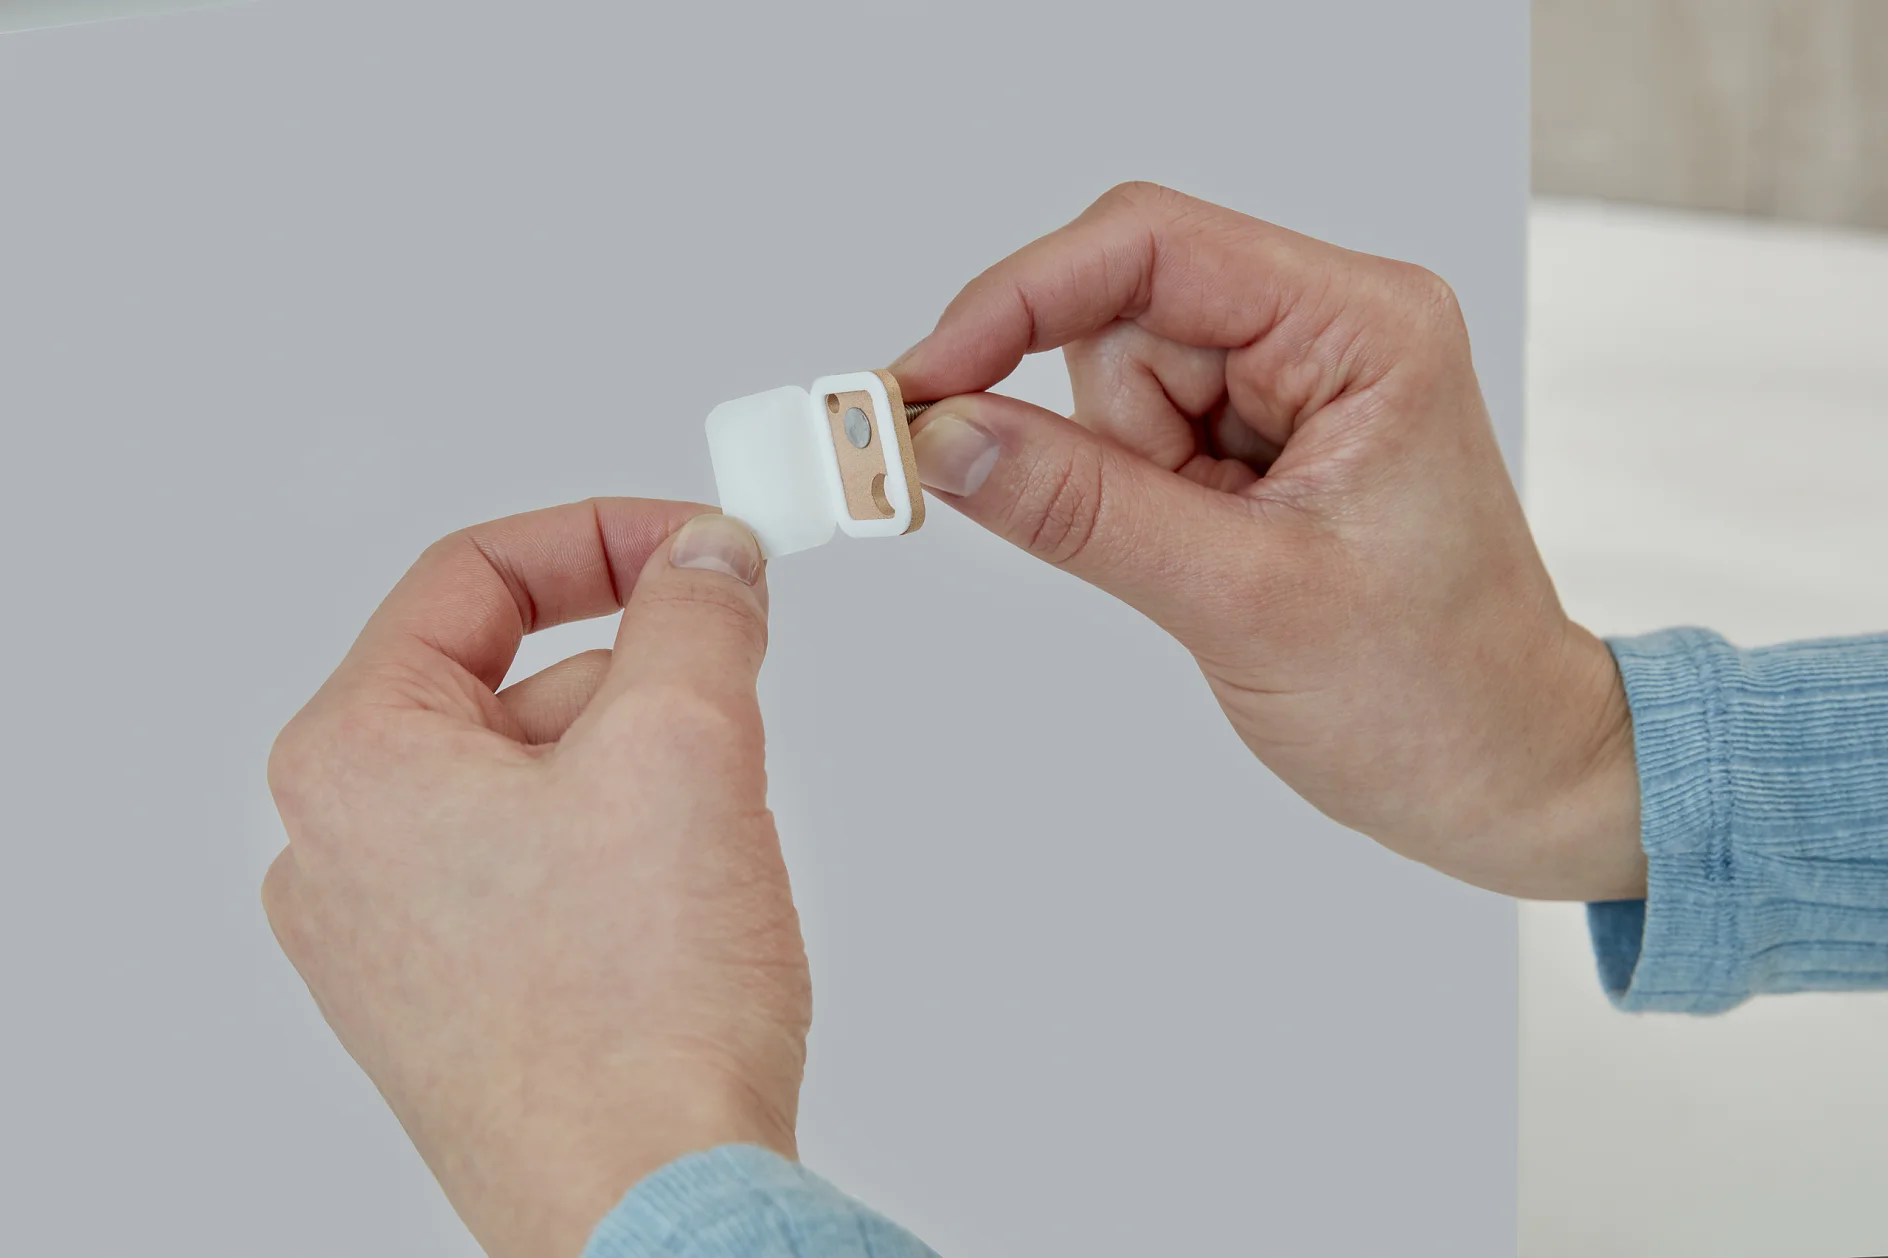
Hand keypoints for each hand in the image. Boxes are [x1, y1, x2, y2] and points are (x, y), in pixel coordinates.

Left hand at [262, 501, 808, 1257]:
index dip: (606, 538)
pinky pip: (551, 871)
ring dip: (647, 775)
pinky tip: (688, 917)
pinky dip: (632, 857)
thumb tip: (708, 557)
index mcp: (353, 761)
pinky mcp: (461, 1000)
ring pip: (545, 780)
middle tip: (740, 700)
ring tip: (713, 849)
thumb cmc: (631, 1021)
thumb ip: (697, 611)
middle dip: (644, 678)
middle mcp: (345, 849)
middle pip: (517, 682)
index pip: (473, 577)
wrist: (651, 1213)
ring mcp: (397, 937)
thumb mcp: (684, 745)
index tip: (704, 548)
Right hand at [894, 183, 1641, 900]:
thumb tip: (943, 434)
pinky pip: (1138, 440)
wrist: (1503, 773)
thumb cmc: (1433, 695)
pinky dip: (1136, 504)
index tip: (922, 383)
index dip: (1015, 300)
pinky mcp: (1265, 441)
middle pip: (1123, 317)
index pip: (1149, 246)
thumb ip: (1079, 508)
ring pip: (1118, 385)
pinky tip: (1213, 564)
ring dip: (1125, 485)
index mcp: (1362, 325)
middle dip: (1100, 436)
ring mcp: (1297, 384)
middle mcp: (1331, 328)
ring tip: (1216, 568)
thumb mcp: (1241, 601)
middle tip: (1154, 540)